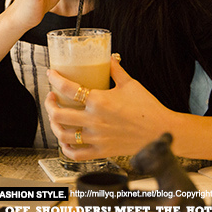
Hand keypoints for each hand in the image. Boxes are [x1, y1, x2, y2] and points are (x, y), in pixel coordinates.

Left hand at [45, 55, 172, 159]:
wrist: (162, 132)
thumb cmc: (148, 108)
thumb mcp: (130, 84)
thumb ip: (115, 70)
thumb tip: (109, 57)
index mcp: (99, 101)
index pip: (68, 88)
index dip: (55, 79)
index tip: (51, 74)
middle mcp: (94, 120)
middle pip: (58, 114)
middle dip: (49, 104)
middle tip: (51, 98)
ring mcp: (96, 138)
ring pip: (62, 134)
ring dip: (54, 124)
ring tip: (56, 117)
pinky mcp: (101, 151)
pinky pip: (75, 153)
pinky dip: (65, 147)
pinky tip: (65, 139)